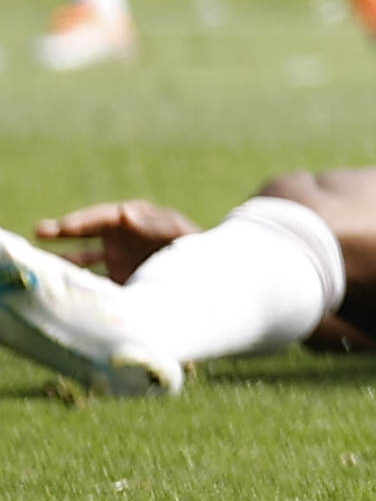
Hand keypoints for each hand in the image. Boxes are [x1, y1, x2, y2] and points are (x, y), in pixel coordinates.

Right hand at [35, 200, 197, 278]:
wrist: (208, 279)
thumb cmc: (198, 250)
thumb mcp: (181, 235)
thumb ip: (157, 224)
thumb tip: (127, 212)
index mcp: (137, 220)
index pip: (104, 216)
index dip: (83, 220)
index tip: (64, 226)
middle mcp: (123, 238)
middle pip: (87, 232)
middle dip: (65, 231)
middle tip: (41, 231)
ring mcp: (118, 259)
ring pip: (83, 258)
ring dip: (63, 259)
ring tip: (41, 262)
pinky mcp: (118, 279)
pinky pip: (93, 280)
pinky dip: (77, 282)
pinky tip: (61, 288)